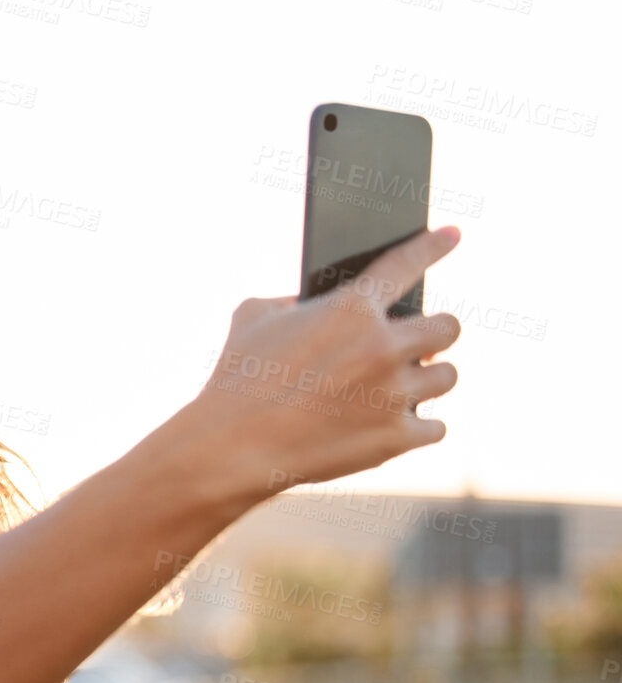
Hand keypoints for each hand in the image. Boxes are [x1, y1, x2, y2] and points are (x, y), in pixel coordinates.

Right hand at [193, 226, 462, 500]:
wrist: (230, 448)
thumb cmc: (236, 378)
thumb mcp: (253, 317)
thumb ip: (294, 301)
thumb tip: (315, 306)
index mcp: (351, 308)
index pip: (408, 262)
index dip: (434, 245)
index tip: (452, 235)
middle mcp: (383, 347)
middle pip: (448, 327)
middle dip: (434, 332)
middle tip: (417, 343)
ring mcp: (393, 395)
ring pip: (448, 377)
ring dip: (429, 378)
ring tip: (406, 385)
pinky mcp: (395, 439)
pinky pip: (436, 427)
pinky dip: (419, 426)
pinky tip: (403, 423)